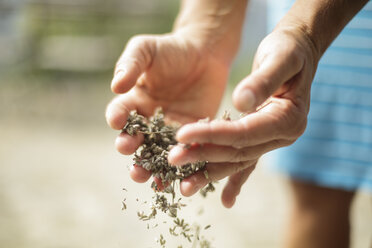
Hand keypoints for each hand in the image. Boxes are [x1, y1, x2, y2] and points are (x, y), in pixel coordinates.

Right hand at [105, 32, 230, 183]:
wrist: (205, 52)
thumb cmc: (172, 48)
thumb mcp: (146, 49)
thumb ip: (131, 64)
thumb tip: (116, 86)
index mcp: (134, 100)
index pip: (120, 113)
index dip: (117, 118)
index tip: (116, 122)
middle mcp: (149, 119)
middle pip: (136, 140)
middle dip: (133, 153)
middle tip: (132, 163)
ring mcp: (170, 128)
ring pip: (158, 152)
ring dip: (152, 167)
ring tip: (151, 179)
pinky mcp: (191, 133)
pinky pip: (185, 150)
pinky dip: (182, 165)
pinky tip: (180, 178)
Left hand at [168, 26, 319, 207]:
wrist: (297, 52)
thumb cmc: (289, 50)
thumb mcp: (280, 57)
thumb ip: (263, 81)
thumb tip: (241, 103)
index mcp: (288, 118)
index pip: (244, 132)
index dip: (213, 135)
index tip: (182, 135)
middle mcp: (282, 136)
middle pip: (238, 151)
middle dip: (203, 155)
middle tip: (172, 159)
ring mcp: (273, 140)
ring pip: (238, 161)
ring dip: (210, 172)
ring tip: (183, 186)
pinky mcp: (262, 138)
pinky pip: (247, 162)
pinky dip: (235, 181)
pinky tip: (226, 201)